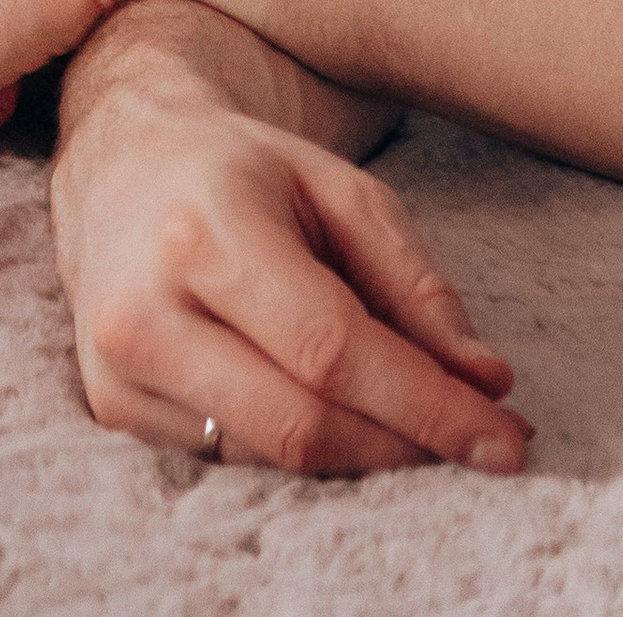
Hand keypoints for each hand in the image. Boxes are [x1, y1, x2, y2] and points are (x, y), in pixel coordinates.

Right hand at [53, 37, 529, 477]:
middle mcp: (145, 308)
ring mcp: (119, 369)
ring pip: (273, 456)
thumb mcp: (338, 190)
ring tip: (405, 410)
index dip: (428, 405)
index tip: (508, 437)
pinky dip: (300, 444)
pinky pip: (235, 460)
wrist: (122, 162)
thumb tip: (486, 384)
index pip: (330, 350)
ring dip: (362, 450)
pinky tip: (325, 403)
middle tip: (482, 442)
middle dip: (408, 444)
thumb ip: (414, 285)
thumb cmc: (242, 171)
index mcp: (203, 231)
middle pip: (302, 423)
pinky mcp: (114, 408)